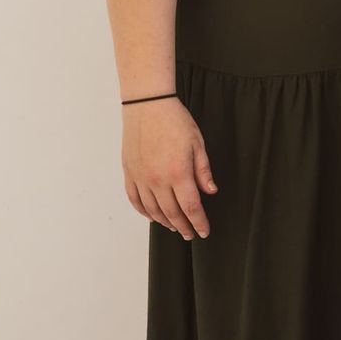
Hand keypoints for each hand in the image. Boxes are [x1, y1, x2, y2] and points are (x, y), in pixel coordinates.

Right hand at [121, 98, 216, 239]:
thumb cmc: (175, 121)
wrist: (147, 105)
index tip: (204, 231)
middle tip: (191, 234)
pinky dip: (144, 211)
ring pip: (153, 210)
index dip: (199, 222)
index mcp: (178, 173)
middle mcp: (157, 180)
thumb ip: (203, 171)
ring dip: (165, 222)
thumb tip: (210, 192)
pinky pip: (135, 200)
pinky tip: (152, 216)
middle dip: (184, 226)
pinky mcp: (129, 173)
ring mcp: (141, 178)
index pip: (191, 207)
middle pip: (172, 213)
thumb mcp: (197, 144)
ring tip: (175, 226)